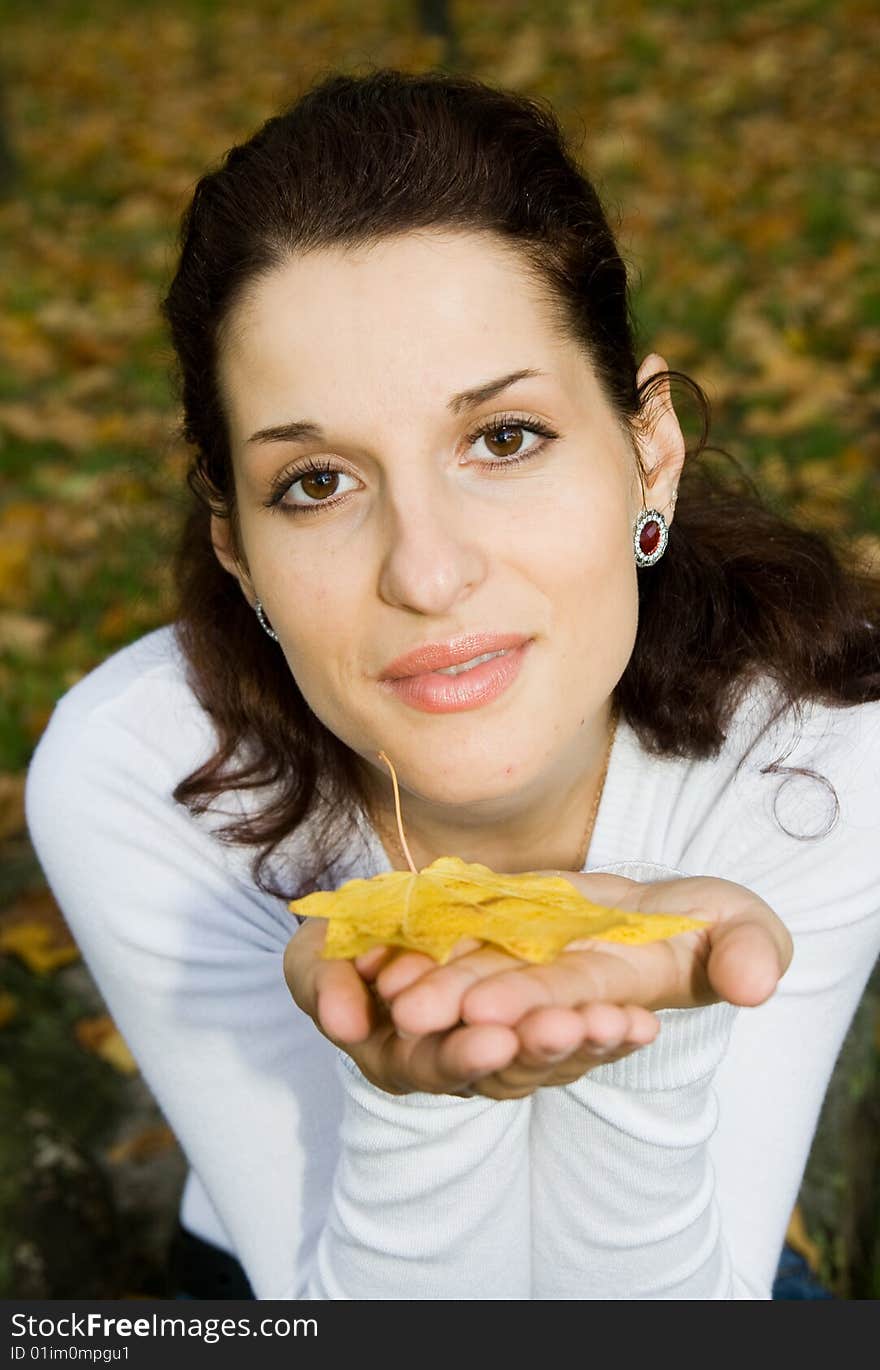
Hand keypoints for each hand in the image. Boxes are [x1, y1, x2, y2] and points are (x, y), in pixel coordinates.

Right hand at [283, 916, 659, 1098]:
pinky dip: (608, 1036)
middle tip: (570, 1028)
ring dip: (585, 1046)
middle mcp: (457, 1064)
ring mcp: (503, 1050)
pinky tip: (640, 1025)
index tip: (494, 1038)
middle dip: (538, 1050)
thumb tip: (345, 1022)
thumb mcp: (318, 954)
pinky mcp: (539, 1029)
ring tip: (621, 1025)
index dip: (463, 1055)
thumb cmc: (345, 943)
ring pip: (548, 1062)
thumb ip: (326, 984)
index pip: (434, 1065)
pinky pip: (577, 1042)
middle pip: (503, 1072)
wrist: (385, 924)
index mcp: (400, 1056)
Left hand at [367, 871, 793, 1041]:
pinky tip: (377, 951)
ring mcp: (524, 957)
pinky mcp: (497, 926)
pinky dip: (416, 941)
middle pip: (504, 1001)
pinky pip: (450, 936)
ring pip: (467, 975)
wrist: (673, 913)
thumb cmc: (717, 927)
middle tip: (410, 1012)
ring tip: (388, 987)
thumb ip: (749, 950)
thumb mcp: (744, 929)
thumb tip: (756, 983)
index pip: (572, 999)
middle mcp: (558, 985)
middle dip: (459, 1008)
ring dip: (426, 983)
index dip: (536, 1006)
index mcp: (615, 989)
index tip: (492, 1014)